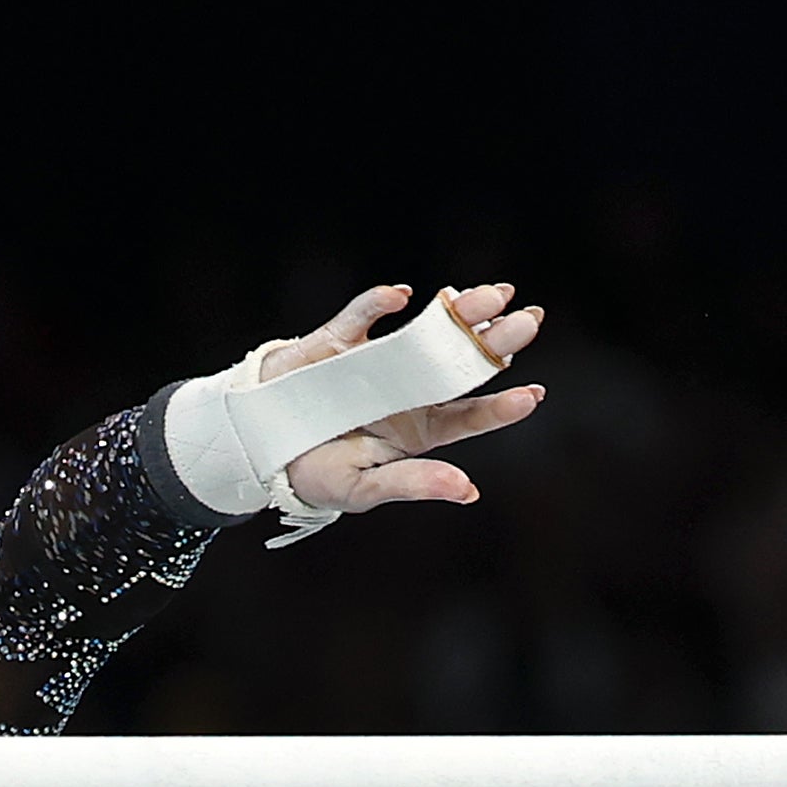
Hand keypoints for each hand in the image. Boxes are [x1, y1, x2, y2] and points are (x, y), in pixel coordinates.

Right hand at [264, 283, 546, 512]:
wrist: (256, 446)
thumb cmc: (314, 474)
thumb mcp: (361, 488)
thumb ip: (411, 484)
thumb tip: (467, 490)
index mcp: (419, 429)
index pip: (468, 415)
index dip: (500, 406)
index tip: (530, 396)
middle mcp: (408, 389)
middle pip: (460, 363)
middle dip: (495, 341)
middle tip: (529, 320)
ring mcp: (376, 361)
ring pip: (426, 331)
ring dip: (458, 312)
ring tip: (491, 296)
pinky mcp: (339, 341)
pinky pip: (360, 317)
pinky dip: (377, 304)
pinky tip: (400, 297)